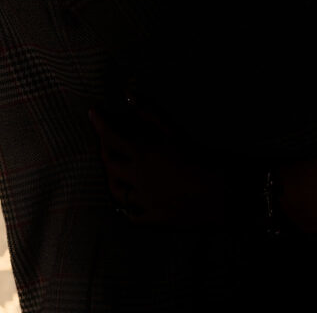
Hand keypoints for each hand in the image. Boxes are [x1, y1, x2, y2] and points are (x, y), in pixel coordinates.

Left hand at [88, 98, 223, 228]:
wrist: (222, 193)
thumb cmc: (201, 157)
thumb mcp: (175, 131)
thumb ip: (150, 113)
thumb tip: (129, 95)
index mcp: (142, 154)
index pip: (111, 135)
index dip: (100, 122)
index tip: (93, 111)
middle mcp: (137, 179)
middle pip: (110, 163)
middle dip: (104, 148)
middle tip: (106, 138)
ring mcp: (143, 202)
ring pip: (116, 191)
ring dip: (112, 178)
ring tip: (113, 169)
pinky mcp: (153, 220)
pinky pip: (132, 216)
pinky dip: (128, 207)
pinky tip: (129, 203)